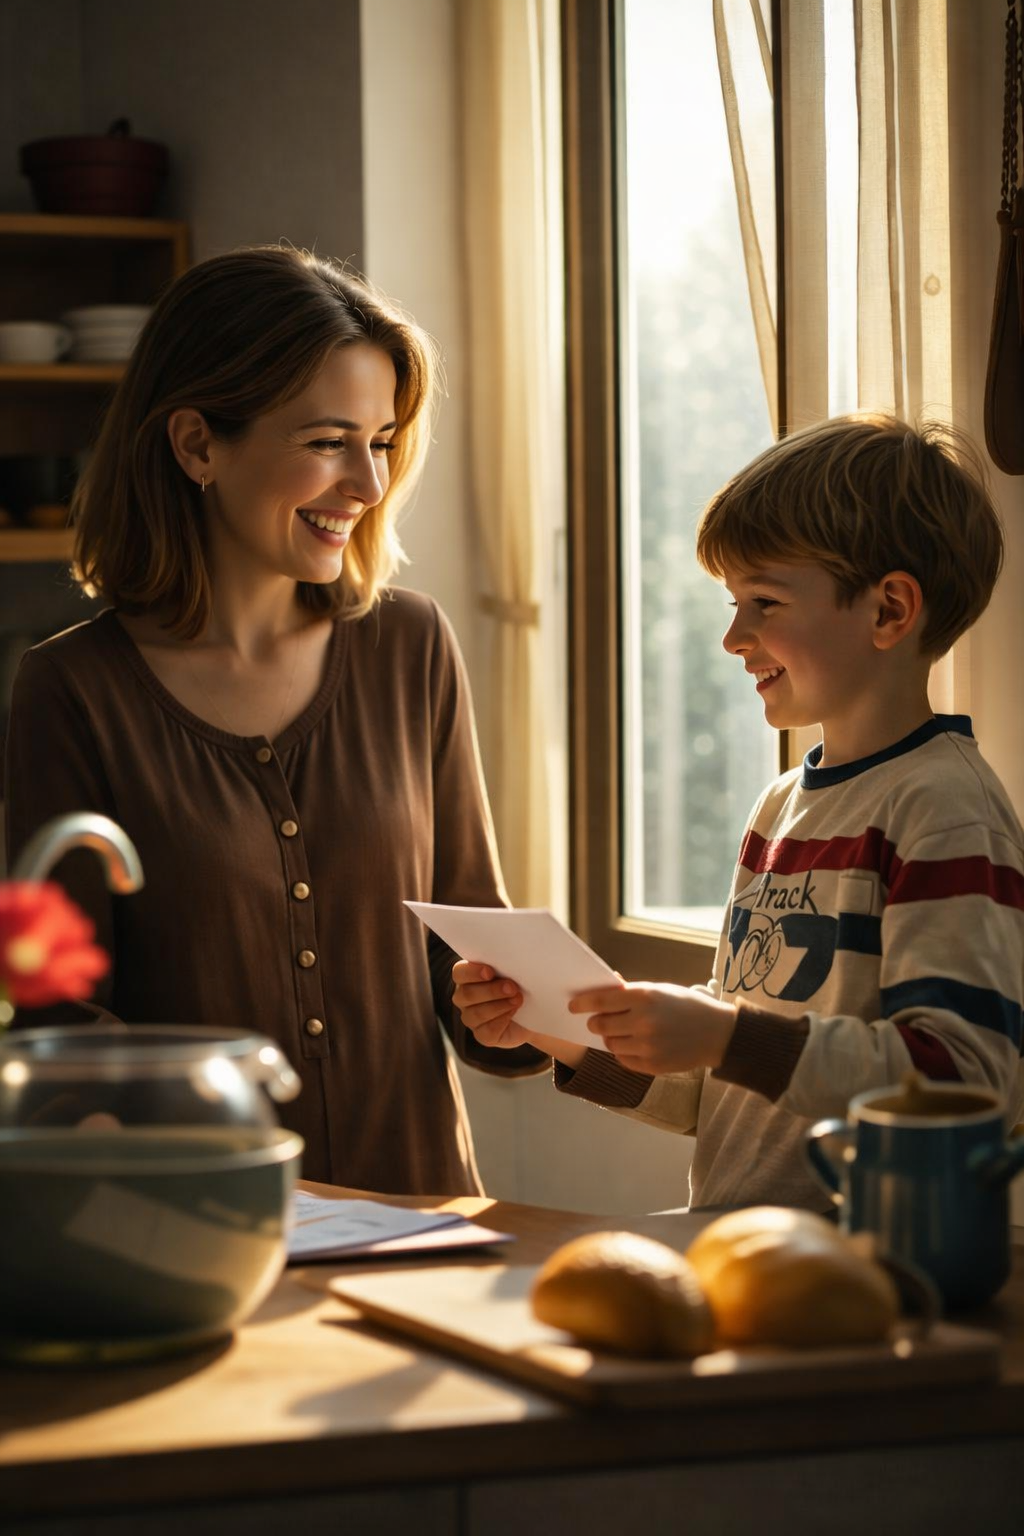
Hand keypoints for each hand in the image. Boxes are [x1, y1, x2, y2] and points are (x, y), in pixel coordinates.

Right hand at [452, 959, 529, 1047]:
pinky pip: (486, 1031)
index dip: (472, 972)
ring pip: (476, 1014)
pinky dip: (501, 1021)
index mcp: (467, 977)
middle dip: (491, 990)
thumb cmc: (521, 984)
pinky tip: (513, 1014)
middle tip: (512, 987)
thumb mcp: (513, 972)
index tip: (490, 972)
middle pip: (467, 994)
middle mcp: (464, 998)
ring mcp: (471, 1018)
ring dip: (499, 1006)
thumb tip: (511, 959)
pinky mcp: (483, 1035)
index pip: (459, 972)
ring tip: (517, 999)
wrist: (535, 1010)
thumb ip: (505, 966)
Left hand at [568, 982, 737, 1074]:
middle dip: (596, 1022)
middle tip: (597, 1020)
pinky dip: (623, 1052)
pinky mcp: (652, 1066)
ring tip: (621, 1031)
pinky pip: (623, 1060)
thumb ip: (630, 993)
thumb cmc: (685, 1006)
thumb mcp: (659, 990)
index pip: (601, 1001)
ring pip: (611, 1044)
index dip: (583, 1003)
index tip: (573, 1005)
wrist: (717, 1033)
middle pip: (601, 1024)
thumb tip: (601, 992)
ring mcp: (648, 1046)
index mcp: (645, 997)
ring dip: (610, 1037)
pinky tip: (633, 1044)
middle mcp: (644, 1022)